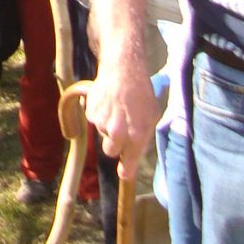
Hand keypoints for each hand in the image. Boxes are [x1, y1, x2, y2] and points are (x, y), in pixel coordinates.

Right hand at [86, 59, 159, 178]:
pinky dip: (99, 114)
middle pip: (111, 151)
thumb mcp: (152, 115)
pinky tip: (108, 101)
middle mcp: (118, 133)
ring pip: (103, 133)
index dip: (126, 170)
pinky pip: (94, 120)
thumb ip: (143, 136)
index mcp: (137, 136)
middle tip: (120, 132)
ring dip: (108, 126)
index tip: (124, 173)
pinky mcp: (91, 113)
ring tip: (116, 108)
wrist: (123, 69)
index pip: (129, 163)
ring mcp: (103, 123)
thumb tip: (135, 150)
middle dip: (115, 145)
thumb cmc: (142, 91)